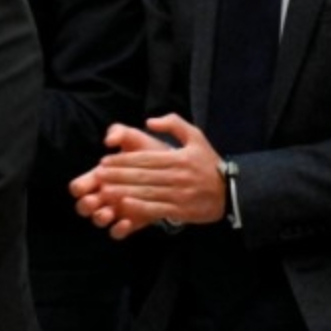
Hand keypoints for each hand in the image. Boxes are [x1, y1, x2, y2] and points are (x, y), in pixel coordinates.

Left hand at [70, 115, 225, 238]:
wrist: (232, 191)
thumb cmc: (208, 163)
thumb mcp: (196, 138)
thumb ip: (174, 124)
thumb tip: (149, 121)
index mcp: (179, 158)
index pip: (145, 159)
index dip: (123, 160)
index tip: (104, 161)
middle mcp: (179, 176)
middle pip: (142, 176)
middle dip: (117, 176)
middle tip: (97, 176)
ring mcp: (180, 194)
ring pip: (147, 192)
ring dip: (123, 191)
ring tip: (103, 191)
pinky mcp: (182, 210)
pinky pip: (157, 209)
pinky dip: (140, 207)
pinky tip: (124, 205)